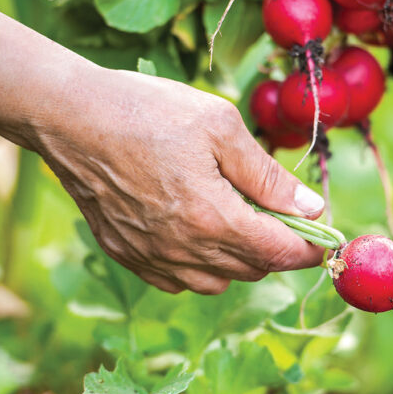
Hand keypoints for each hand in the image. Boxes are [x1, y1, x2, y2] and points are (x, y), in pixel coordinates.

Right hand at [36, 67, 325, 293]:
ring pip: (215, 282)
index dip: (309, 249)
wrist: (69, 117)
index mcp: (213, 219)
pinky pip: (176, 280)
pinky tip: (196, 234)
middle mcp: (183, 250)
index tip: (323, 240)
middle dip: (276, 250)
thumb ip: (268, 176)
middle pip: (251, 269)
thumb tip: (311, 208)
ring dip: (238, 262)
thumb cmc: (147, 111)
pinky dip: (197, 266)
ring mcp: (151, 257)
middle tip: (281, 219)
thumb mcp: (220, 127)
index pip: (279, 253)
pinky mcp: (126, 254)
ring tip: (238, 223)